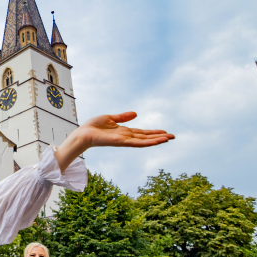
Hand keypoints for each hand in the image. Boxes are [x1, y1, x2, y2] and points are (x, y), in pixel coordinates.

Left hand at [57, 112, 173, 170]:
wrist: (83, 133)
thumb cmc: (93, 127)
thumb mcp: (110, 118)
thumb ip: (123, 117)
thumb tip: (136, 113)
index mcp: (124, 131)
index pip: (143, 132)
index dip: (154, 132)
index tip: (165, 132)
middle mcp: (126, 137)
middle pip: (146, 137)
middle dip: (159, 137)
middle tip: (173, 136)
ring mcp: (124, 140)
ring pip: (144, 141)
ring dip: (156, 140)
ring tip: (168, 139)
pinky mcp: (120, 142)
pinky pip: (136, 142)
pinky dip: (146, 142)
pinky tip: (155, 141)